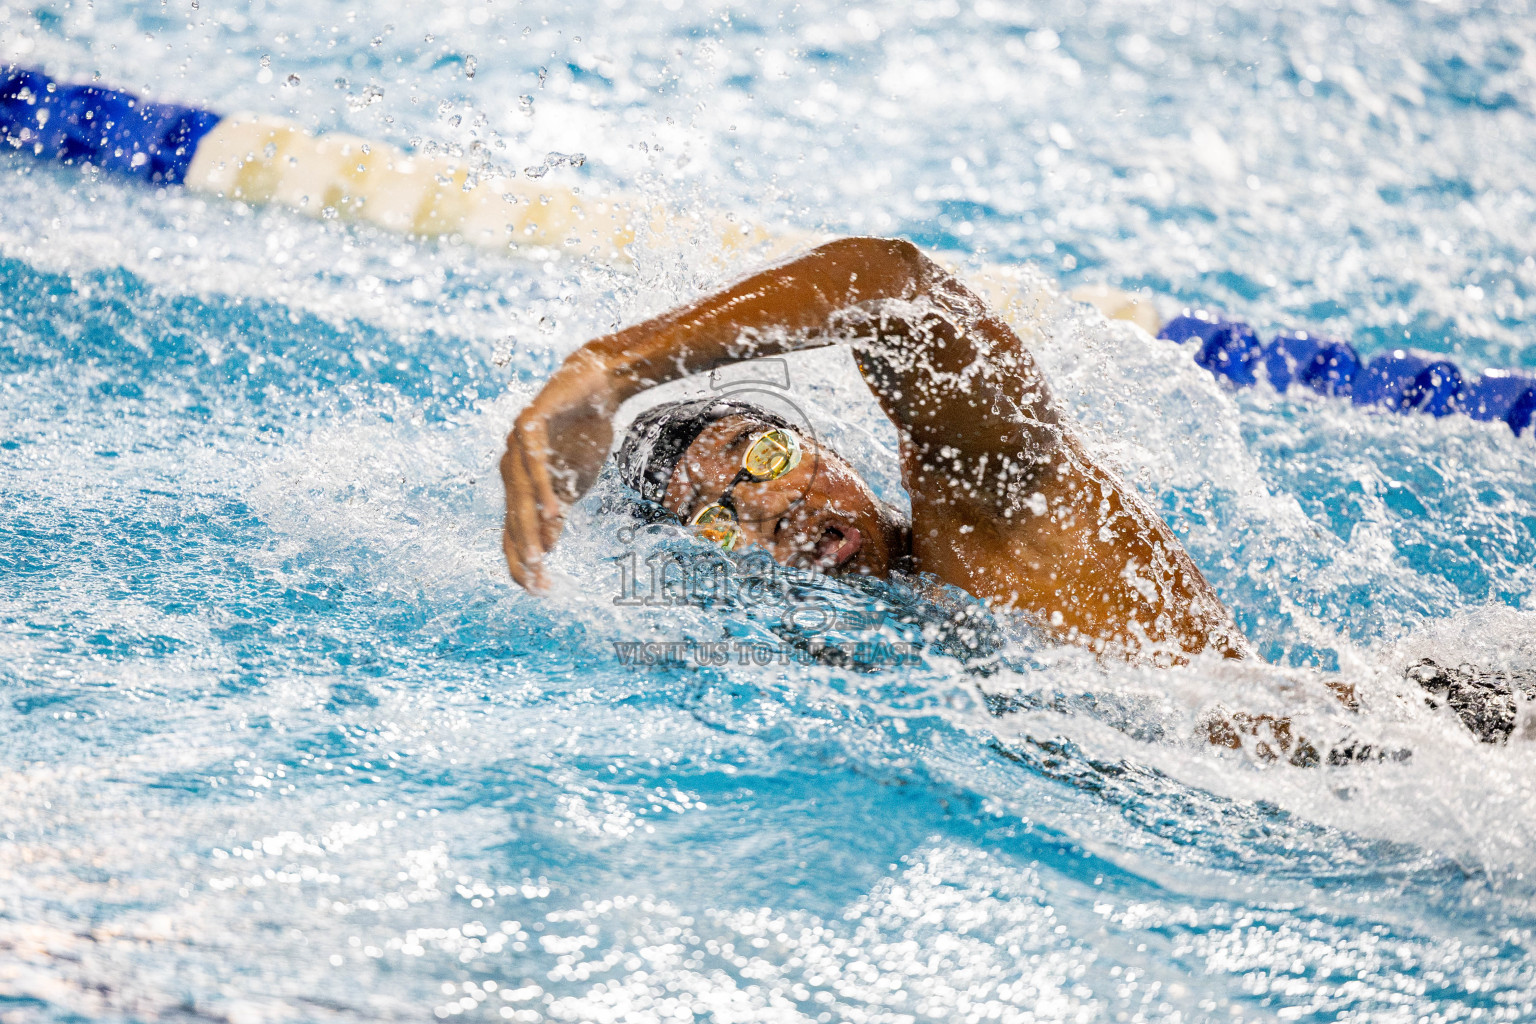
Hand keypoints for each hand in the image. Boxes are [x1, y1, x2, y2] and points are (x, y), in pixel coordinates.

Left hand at [501, 355, 616, 591]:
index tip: (536, 590)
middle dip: (525, 554)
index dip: (522, 560)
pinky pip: (534, 463)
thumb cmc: (584, 433)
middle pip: (514, 518)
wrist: (596, 385)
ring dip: (530, 529)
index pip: (514, 530)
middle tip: (537, 583)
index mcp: (520, 484)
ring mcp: (516, 445)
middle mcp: (511, 467)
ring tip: (540, 558)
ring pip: (521, 495)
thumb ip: (558, 510)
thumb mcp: (574, 482)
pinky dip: (544, 490)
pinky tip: (554, 513)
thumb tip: (547, 546)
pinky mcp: (528, 424)